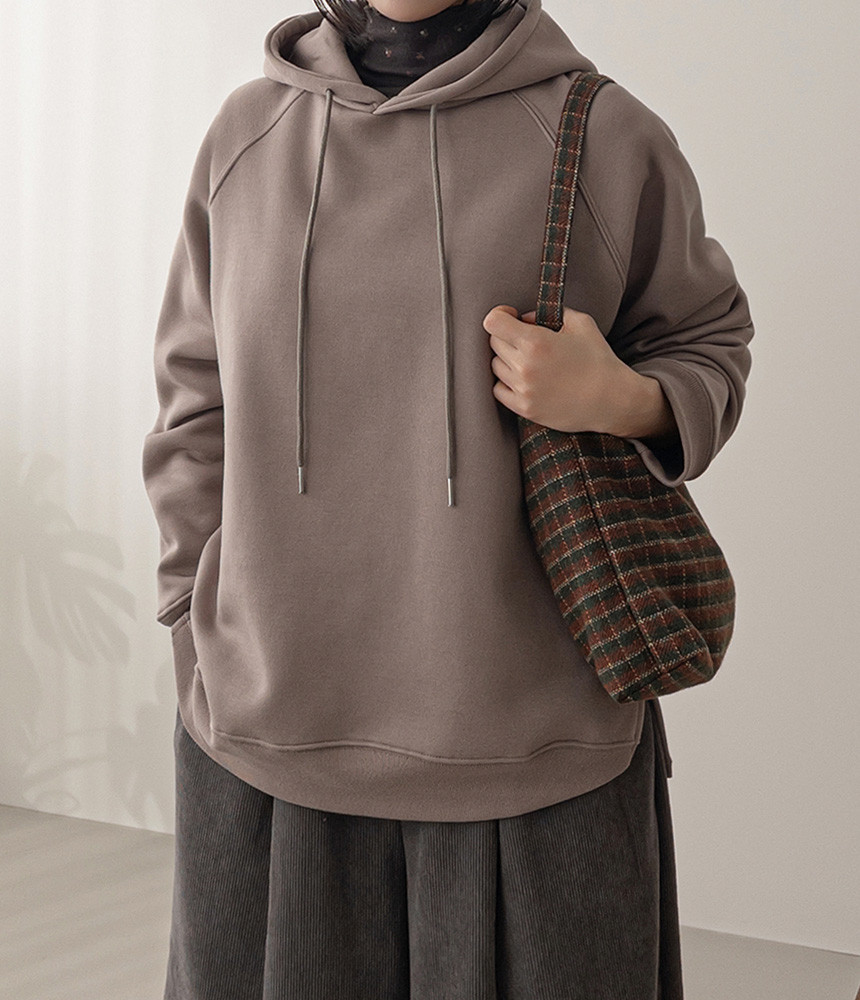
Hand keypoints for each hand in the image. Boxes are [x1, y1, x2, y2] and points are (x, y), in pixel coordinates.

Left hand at [483, 304, 632, 433]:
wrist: (612, 400)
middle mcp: (524, 366)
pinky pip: (499, 390)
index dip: (499, 315)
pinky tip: (524, 379)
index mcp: (536, 342)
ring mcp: (523, 389)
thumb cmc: (598, 360)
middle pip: (494, 343)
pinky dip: (507, 382)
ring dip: (507, 360)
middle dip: (507, 337)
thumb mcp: (581, 323)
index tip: (510, 317)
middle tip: (526, 340)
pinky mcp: (525, 408)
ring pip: (496, 366)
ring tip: (531, 361)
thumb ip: (550, 314)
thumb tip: (525, 318)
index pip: (493, 322)